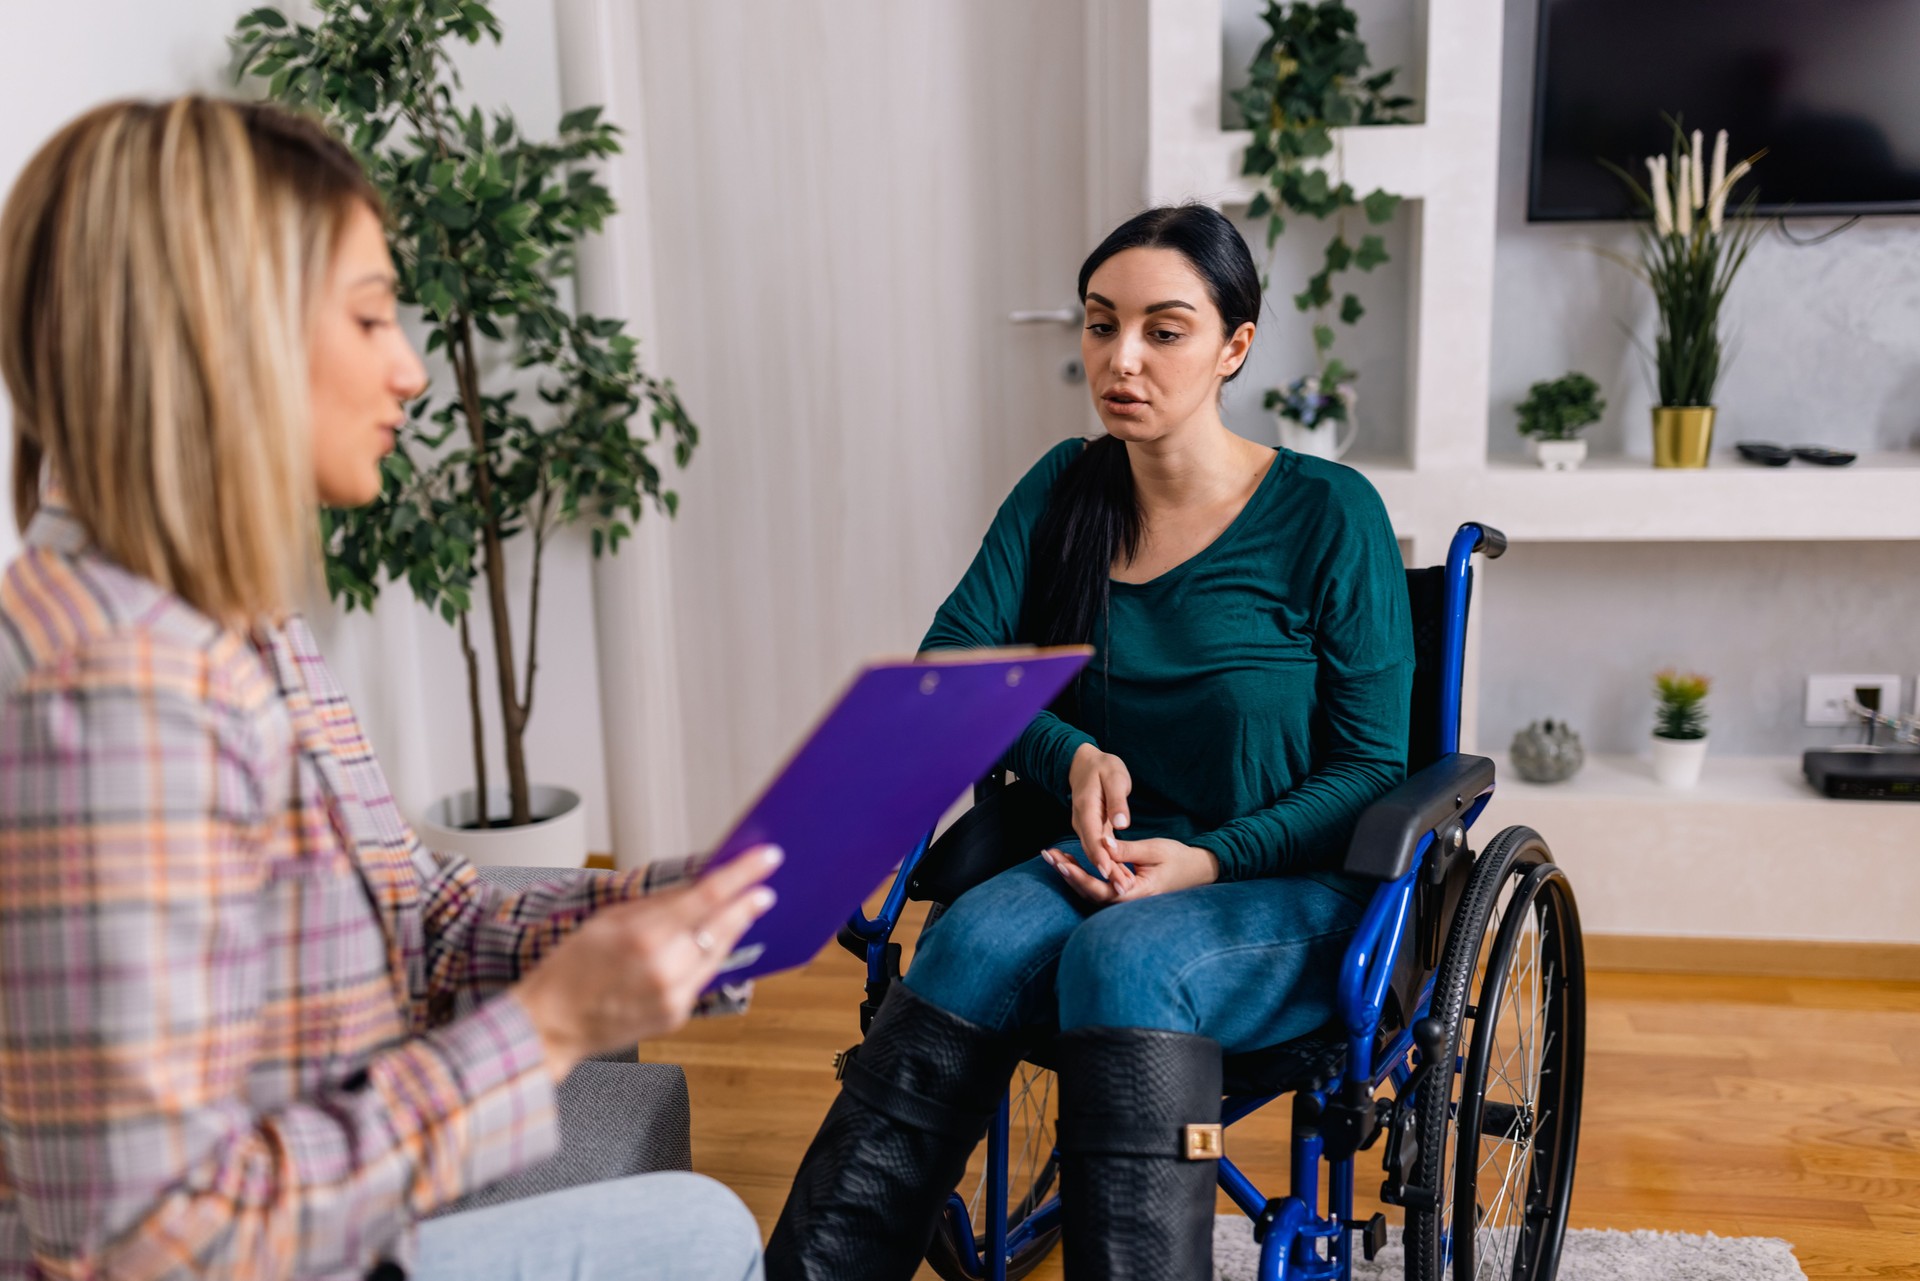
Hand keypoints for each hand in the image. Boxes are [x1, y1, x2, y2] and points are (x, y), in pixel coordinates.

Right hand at [513, 846, 781, 1079]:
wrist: (551, 1025)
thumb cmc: (570, 969)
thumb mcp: (606, 921)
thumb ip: (656, 904)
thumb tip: (695, 886)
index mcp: (644, 936)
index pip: (707, 896)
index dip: (742, 874)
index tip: (767, 858)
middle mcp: (664, 968)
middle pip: (722, 927)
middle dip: (747, 905)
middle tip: (765, 889)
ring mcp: (673, 996)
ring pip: (719, 954)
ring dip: (733, 931)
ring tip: (744, 911)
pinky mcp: (676, 1016)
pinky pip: (702, 979)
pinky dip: (709, 959)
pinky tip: (711, 945)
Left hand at [1042, 837, 1218, 906]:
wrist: (1197, 871)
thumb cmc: (1178, 859)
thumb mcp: (1154, 850)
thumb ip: (1127, 850)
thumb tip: (1103, 843)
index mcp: (1137, 892)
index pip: (1102, 889)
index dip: (1080, 877)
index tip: (1062, 863)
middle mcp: (1128, 901)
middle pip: (1091, 893)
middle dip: (1067, 874)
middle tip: (1048, 856)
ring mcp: (1125, 900)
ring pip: (1091, 892)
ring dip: (1070, 875)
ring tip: (1052, 856)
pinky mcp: (1122, 893)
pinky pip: (1097, 889)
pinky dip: (1081, 876)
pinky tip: (1067, 863)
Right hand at [1066, 743, 1135, 892]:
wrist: (1084, 763)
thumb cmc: (1103, 768)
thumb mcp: (1115, 778)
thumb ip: (1117, 801)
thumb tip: (1122, 823)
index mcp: (1086, 807)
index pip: (1092, 836)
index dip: (1100, 856)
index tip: (1109, 874)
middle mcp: (1081, 820)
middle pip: (1092, 849)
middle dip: (1106, 871)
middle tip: (1122, 890)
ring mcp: (1084, 826)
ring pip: (1094, 852)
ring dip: (1107, 871)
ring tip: (1122, 889)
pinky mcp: (1090, 829)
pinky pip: (1097, 848)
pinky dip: (1106, 862)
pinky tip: (1118, 876)